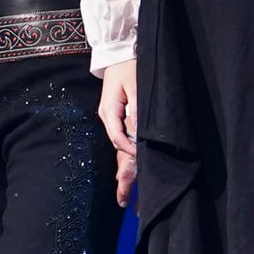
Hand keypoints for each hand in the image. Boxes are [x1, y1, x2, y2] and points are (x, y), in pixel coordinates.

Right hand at [95, 61, 137, 204]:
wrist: (119, 51)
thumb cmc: (129, 66)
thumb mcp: (134, 86)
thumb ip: (136, 110)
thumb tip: (138, 131)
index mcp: (110, 113)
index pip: (119, 139)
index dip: (131, 152)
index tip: (142, 160)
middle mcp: (110, 120)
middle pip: (118, 152)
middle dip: (122, 178)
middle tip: (125, 202)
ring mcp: (114, 120)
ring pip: (121, 151)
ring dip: (125, 174)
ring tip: (127, 200)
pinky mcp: (120, 118)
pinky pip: (124, 143)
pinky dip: (129, 160)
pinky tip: (130, 176)